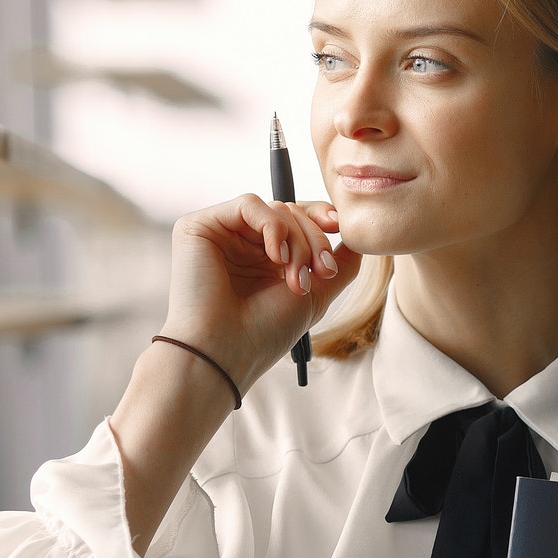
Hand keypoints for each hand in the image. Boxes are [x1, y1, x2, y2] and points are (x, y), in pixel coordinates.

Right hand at [159, 193, 363, 392]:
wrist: (224, 353)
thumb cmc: (264, 333)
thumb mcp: (316, 295)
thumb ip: (340, 263)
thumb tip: (359, 237)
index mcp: (261, 255)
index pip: (296, 219)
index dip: (321, 218)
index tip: (339, 228)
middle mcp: (240, 241)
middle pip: (291, 212)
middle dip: (314, 240)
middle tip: (321, 273)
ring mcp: (219, 233)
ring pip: (275, 209)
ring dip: (298, 242)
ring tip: (296, 279)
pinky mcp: (198, 227)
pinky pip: (249, 204)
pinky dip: (273, 227)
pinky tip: (276, 257)